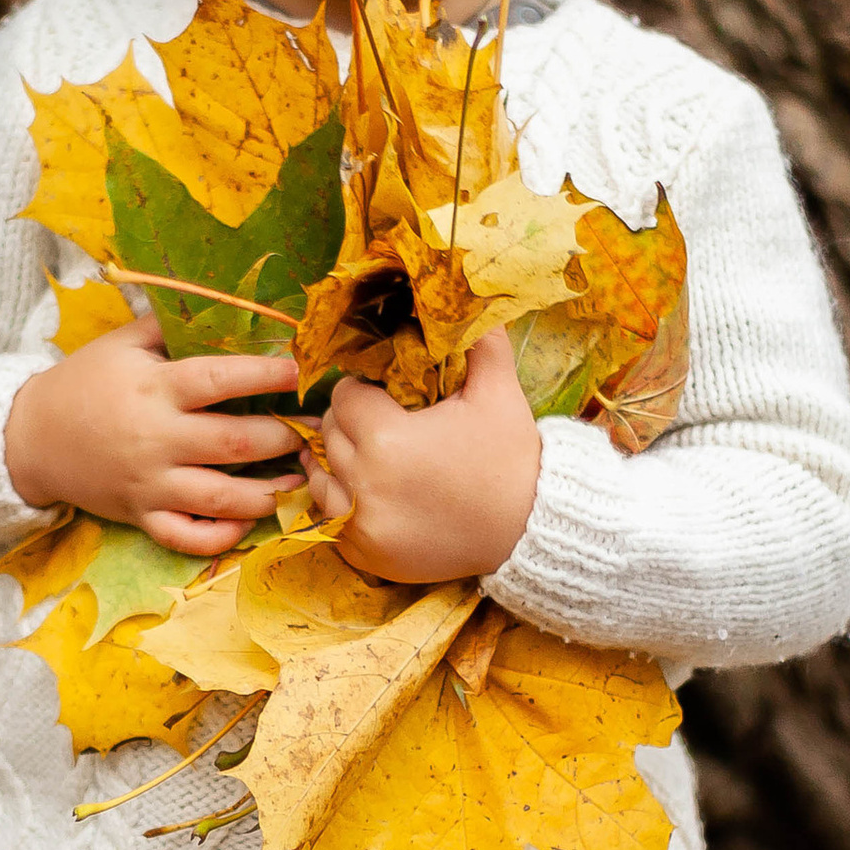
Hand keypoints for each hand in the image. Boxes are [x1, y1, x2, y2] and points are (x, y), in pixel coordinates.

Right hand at [5, 316, 301, 557]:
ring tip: (297, 478)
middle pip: (235, 443)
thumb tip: (230, 307)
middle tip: (312, 428)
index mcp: (154, 389)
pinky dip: (223, 535)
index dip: (266, 375)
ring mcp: (149, 484)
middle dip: (283, 436)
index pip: (220, 380)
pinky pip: (188, 536)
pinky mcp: (141, 516)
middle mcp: (156, 439)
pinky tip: (248, 520)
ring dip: (269, 491)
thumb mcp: (123, 344)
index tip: (301, 370)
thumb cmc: (84, 383)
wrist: (30, 437)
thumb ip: (173, 327)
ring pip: (222, 497)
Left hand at [309, 328, 542, 584]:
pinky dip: (343, 505)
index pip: (345, 397)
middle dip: (350, 424)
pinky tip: (371, 494)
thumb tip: (471, 295)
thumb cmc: (511, 457)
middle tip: (382, 425)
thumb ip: (477, 339)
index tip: (387, 398)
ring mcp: (360, 524)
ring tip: (371, 458)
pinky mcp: (364, 554)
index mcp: (387, 438)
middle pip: (328, 435)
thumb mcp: (498, 390)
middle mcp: (364, 483)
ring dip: (338, 464)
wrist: (530, 530)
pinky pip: (330, 519)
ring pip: (320, 477)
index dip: (364, 392)